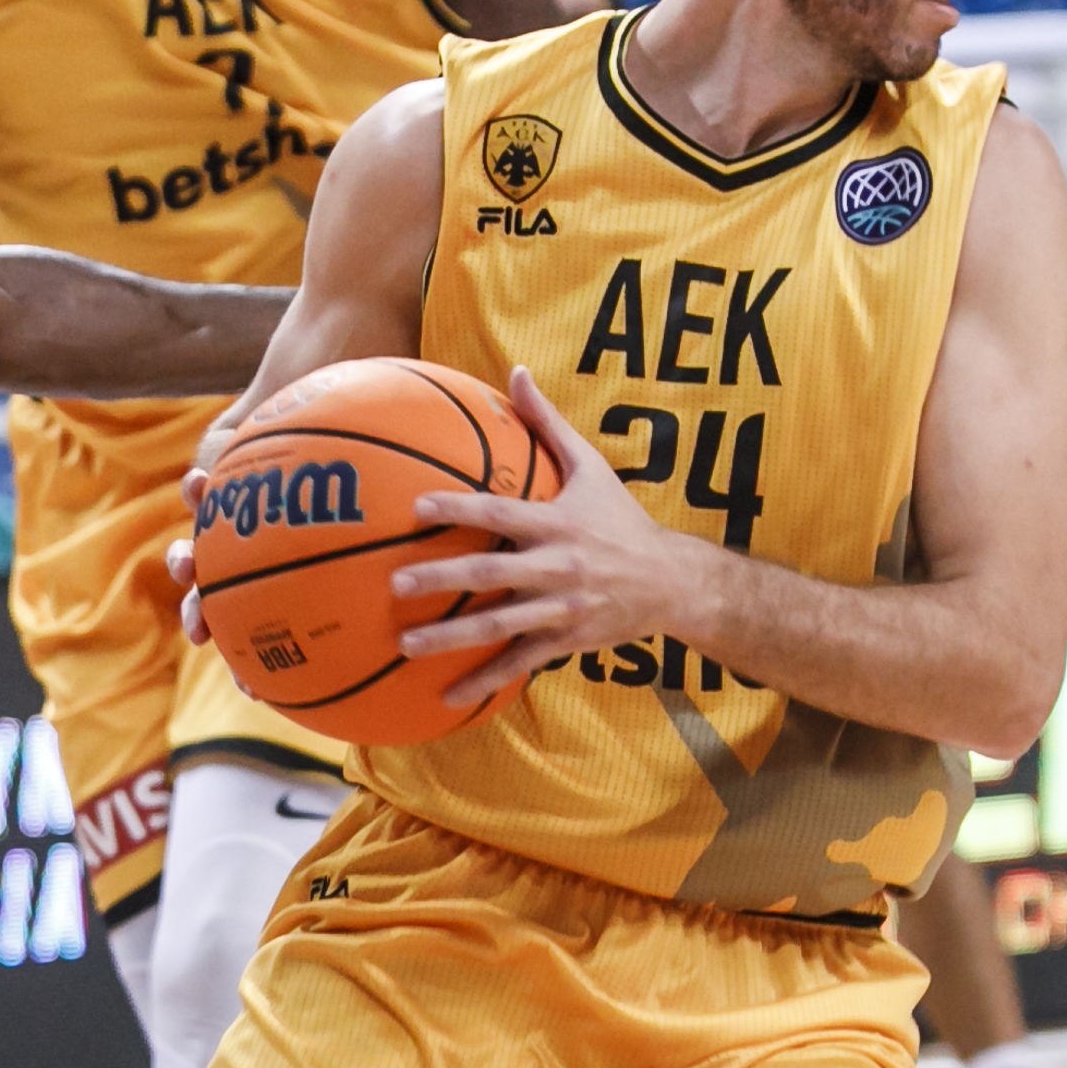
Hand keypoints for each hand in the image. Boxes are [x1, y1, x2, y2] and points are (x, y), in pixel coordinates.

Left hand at [387, 371, 705, 716]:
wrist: (672, 582)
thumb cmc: (621, 519)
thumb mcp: (591, 467)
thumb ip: (548, 422)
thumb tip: (516, 372)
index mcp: (558, 523)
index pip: (501, 513)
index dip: (459, 510)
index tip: (416, 508)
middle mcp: (557, 567)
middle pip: (492, 575)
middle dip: (442, 580)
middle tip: (395, 584)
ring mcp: (561, 609)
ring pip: (500, 625)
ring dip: (451, 638)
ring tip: (406, 644)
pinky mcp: (565, 641)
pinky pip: (520, 662)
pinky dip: (485, 680)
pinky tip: (447, 695)